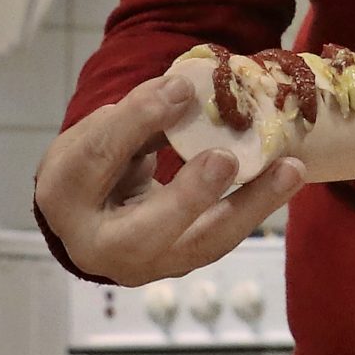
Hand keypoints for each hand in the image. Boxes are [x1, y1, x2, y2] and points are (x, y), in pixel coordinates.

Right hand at [34, 75, 301, 286]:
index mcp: (63, 196)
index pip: (96, 159)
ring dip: (249, 206)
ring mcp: (143, 265)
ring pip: (199, 244)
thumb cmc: (95, 161)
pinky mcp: (180, 264)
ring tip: (291, 169)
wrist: (90, 215)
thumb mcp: (100, 130)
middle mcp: (97, 245)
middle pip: (143, 232)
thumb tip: (185, 91)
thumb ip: (136, 114)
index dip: (137, 121)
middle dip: (188, 197)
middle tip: (226, 159)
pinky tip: (287, 177)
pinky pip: (222, 238)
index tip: (180, 89)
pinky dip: (256, 208)